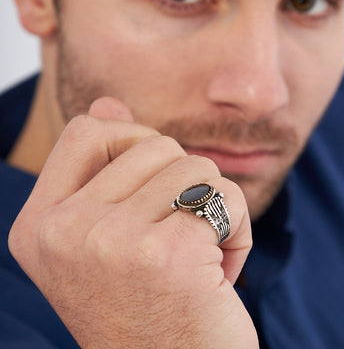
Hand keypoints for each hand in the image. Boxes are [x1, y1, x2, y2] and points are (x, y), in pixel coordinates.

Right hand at [8, 97, 257, 348]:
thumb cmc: (147, 304)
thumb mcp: (108, 235)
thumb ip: (106, 164)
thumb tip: (108, 103)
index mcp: (40, 224)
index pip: (88, 130)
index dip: (133, 142)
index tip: (151, 189)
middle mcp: (63, 232)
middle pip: (154, 145)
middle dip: (182, 184)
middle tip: (175, 239)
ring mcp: (109, 242)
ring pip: (195, 166)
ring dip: (211, 209)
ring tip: (196, 259)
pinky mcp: (166, 253)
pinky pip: (227, 197)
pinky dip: (238, 229)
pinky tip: (219, 273)